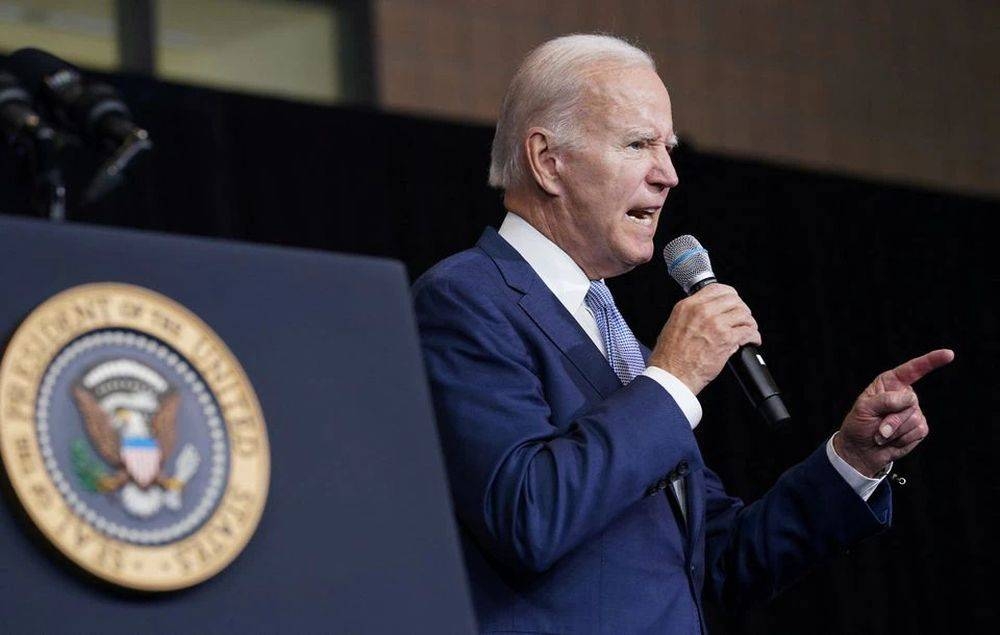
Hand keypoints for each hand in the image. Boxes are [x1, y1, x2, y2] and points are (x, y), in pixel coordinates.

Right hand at [648, 284, 760, 394]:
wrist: (672, 374)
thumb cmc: (670, 356)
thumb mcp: (673, 325)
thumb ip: (690, 316)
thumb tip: (706, 315)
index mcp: (688, 306)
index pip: (717, 289)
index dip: (730, 295)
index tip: (733, 303)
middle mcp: (702, 311)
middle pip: (734, 299)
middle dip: (741, 309)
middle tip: (742, 318)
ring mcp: (715, 324)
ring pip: (744, 314)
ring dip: (749, 323)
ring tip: (748, 330)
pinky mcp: (726, 339)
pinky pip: (749, 332)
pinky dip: (754, 337)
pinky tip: (752, 341)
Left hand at [835, 349, 954, 476]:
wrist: (862, 449)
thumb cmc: (859, 424)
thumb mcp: (864, 408)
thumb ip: (885, 401)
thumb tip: (909, 400)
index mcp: (890, 383)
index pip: (913, 369)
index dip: (931, 361)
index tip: (949, 354)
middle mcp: (905, 395)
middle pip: (909, 404)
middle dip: (892, 420)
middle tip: (878, 429)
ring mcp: (914, 411)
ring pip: (914, 420)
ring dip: (895, 432)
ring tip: (882, 434)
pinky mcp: (920, 427)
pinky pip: (917, 432)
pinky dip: (902, 439)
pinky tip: (892, 440)